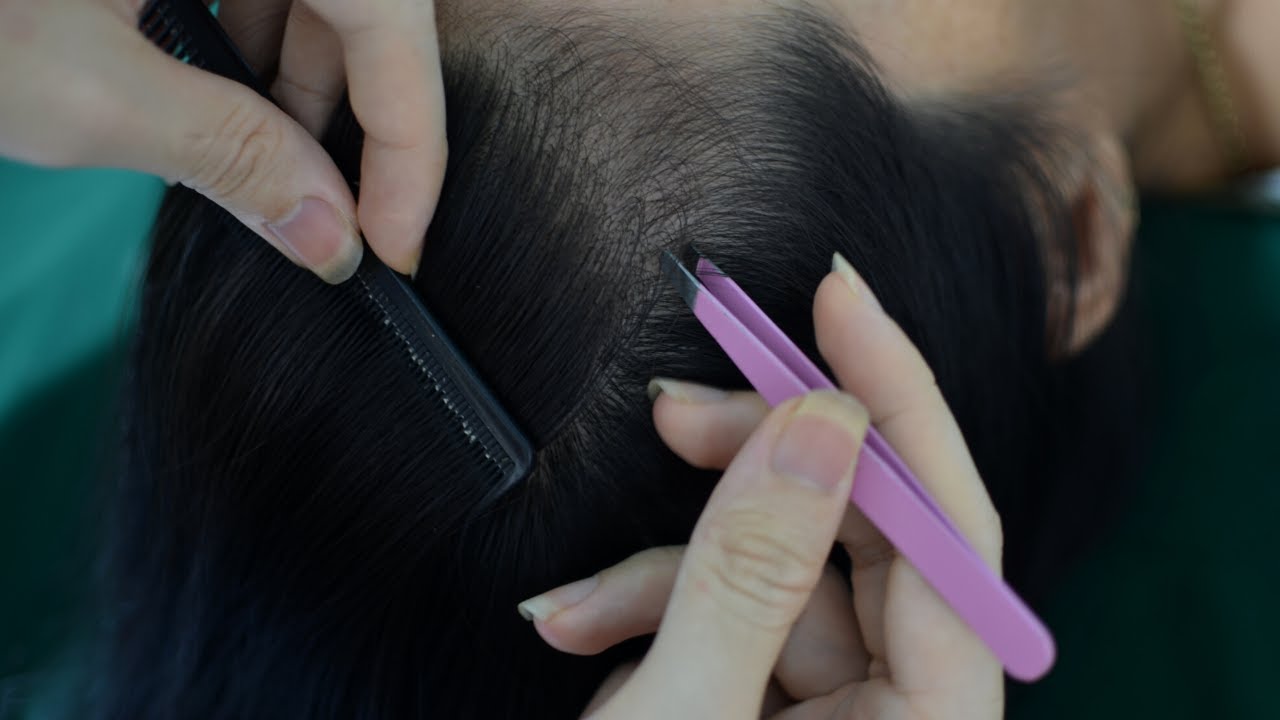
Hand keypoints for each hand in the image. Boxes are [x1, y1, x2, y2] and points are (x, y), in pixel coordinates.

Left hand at [0, 0, 445, 281]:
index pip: (393, 17)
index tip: (393, 242)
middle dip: (355, 115)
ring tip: (264, 163)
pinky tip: (218, 93)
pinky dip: (252, 34)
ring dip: (303, 77)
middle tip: (327, 214)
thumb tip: (329, 235)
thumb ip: (227, 157)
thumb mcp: (74, 85)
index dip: (410, 142)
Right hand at [516, 256, 1004, 718]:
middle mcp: (901, 716)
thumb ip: (751, 574)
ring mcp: (833, 716)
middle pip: (865, 537)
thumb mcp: (684, 718)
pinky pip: (732, 620)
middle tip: (674, 405)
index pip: (950, 534)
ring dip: (665, 570)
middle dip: (759, 465)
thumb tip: (818, 421)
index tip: (836, 295)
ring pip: (778, 575)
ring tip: (577, 604)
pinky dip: (651, 614)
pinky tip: (582, 633)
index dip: (897, 399)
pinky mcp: (763, 712)